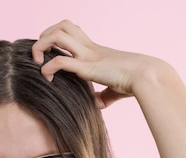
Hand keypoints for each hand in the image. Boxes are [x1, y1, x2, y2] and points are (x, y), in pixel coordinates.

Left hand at [32, 20, 166, 108]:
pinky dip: (47, 68)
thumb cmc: (135, 83)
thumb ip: (104, 95)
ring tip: (38, 64)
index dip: (54, 36)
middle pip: (61, 26)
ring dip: (41, 47)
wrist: (147, 77)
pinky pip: (60, 61)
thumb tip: (97, 104)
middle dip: (44, 36)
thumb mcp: (115, 89)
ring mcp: (87, 56)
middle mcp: (89, 48)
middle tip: (39, 55)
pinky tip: (47, 79)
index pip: (70, 30)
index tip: (48, 53)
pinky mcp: (87, 67)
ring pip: (56, 36)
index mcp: (94, 50)